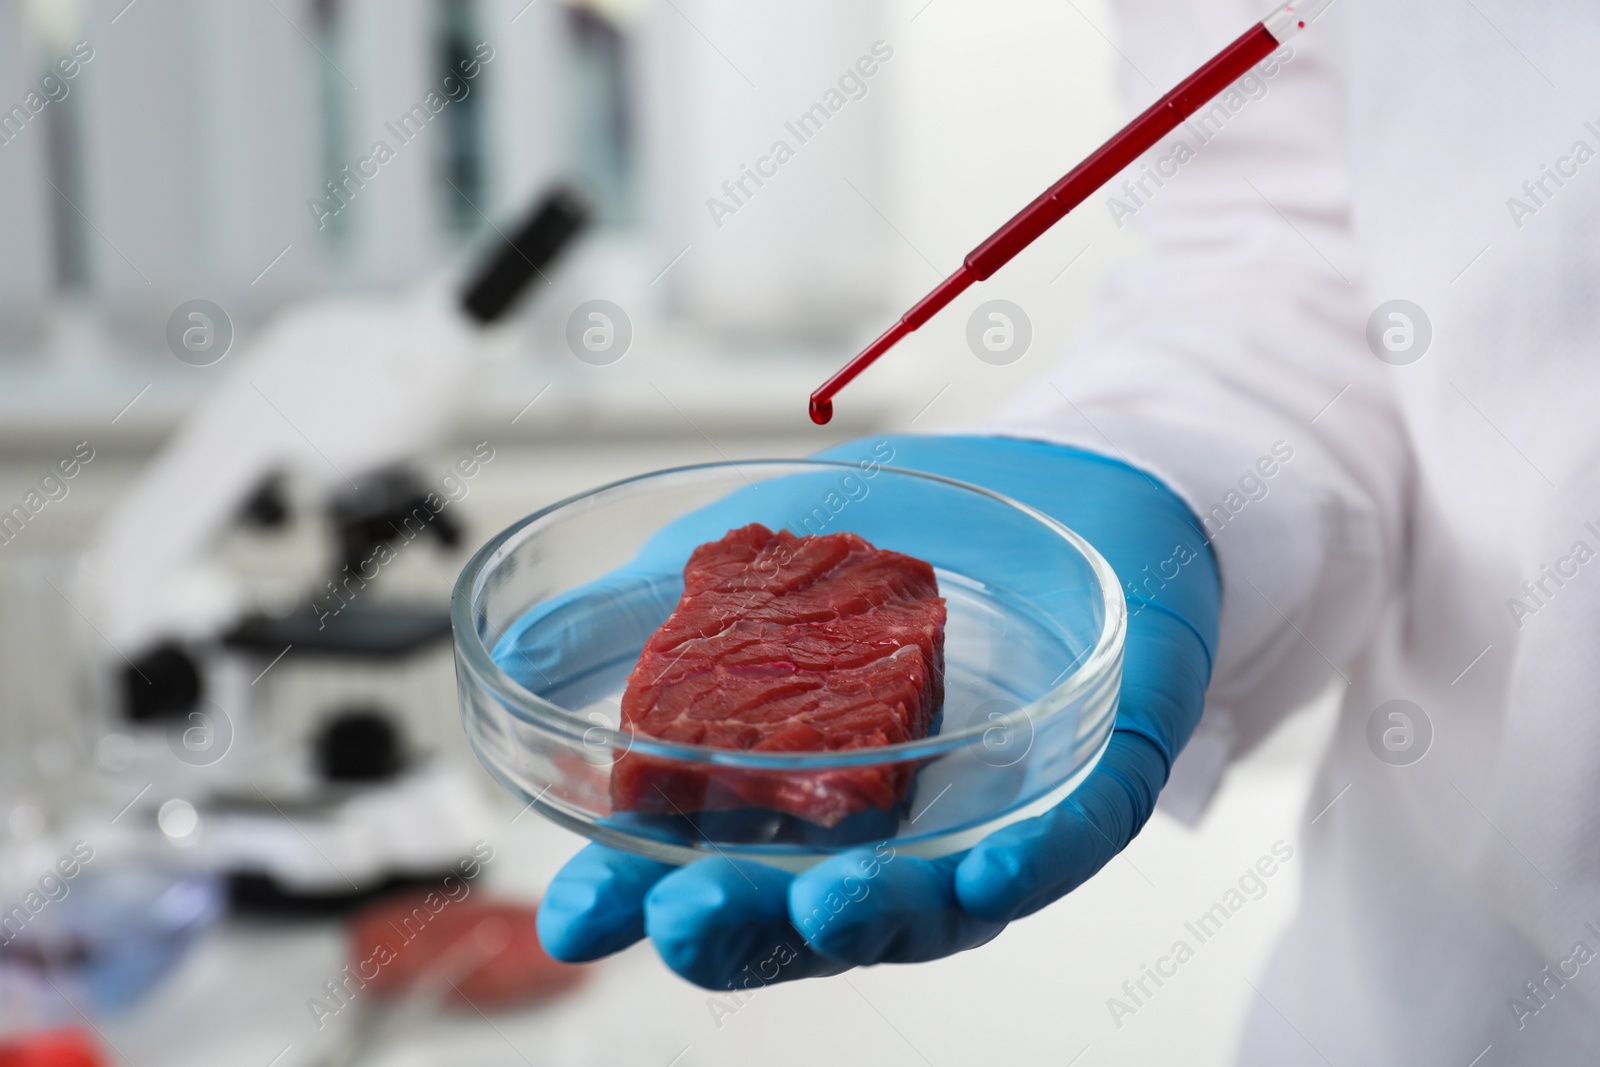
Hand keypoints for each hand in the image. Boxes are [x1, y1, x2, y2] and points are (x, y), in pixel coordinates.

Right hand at [512, 435, 1219, 987]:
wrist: (1039, 478)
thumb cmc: (894, 541)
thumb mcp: (739, 572)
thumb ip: (630, 617)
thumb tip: (512, 656)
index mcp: (791, 799)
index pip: (701, 870)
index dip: (638, 902)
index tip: (575, 918)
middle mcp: (878, 831)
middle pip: (799, 918)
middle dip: (741, 927)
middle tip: (684, 914)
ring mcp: (982, 821)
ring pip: (926, 909)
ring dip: (871, 917)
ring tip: (822, 906)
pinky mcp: (1085, 787)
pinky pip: (1063, 848)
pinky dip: (1027, 865)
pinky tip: (989, 868)